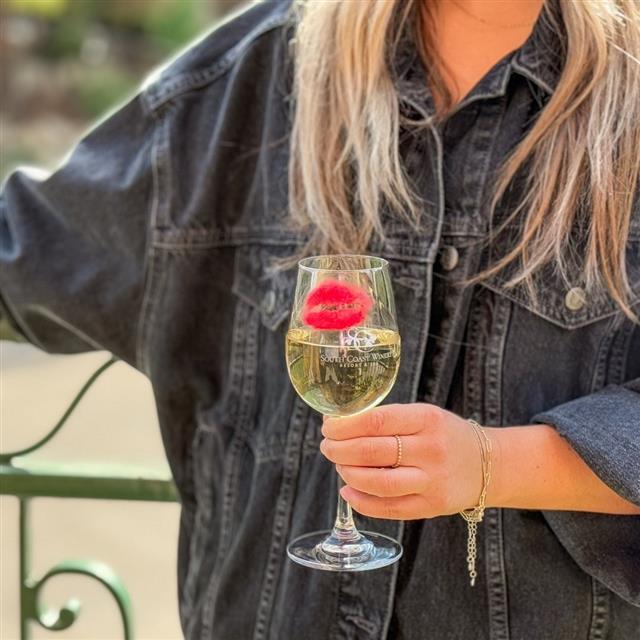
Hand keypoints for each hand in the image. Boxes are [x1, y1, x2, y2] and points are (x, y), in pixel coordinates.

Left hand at [320, 403, 492, 519]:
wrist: (488, 464)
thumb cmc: (444, 435)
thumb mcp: (423, 415)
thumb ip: (387, 420)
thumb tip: (339, 424)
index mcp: (427, 419)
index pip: (376, 421)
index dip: (344, 425)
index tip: (328, 426)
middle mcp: (431, 450)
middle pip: (372, 452)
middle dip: (339, 449)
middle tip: (327, 446)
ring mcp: (433, 481)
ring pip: (378, 483)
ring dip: (348, 474)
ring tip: (339, 465)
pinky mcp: (432, 507)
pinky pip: (389, 509)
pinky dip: (361, 502)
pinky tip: (348, 491)